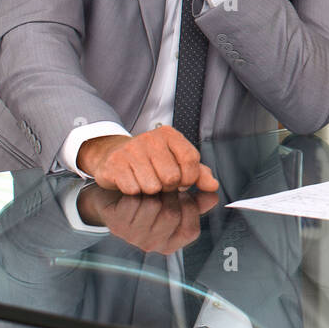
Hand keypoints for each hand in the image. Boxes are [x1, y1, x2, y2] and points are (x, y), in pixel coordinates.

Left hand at [76, 185, 217, 253]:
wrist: (118, 195)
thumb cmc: (152, 198)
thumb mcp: (179, 199)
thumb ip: (199, 199)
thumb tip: (214, 195)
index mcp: (171, 243)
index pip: (191, 230)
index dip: (189, 207)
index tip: (183, 194)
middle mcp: (152, 245)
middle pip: (171, 215)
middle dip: (171, 194)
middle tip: (165, 186)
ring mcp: (133, 237)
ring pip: (152, 207)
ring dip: (153, 190)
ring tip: (151, 187)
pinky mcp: (117, 224)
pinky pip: (134, 201)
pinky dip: (137, 189)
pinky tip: (136, 189)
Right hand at [77, 126, 219, 194]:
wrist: (115, 156)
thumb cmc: (152, 161)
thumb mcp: (178, 163)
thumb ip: (199, 174)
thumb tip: (213, 186)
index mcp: (170, 135)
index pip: (190, 159)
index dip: (190, 177)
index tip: (183, 181)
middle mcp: (150, 138)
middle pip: (172, 177)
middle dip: (169, 186)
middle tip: (162, 181)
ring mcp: (131, 149)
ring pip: (153, 186)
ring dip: (151, 190)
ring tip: (147, 181)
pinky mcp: (115, 163)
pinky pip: (133, 189)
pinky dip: (135, 192)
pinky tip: (133, 182)